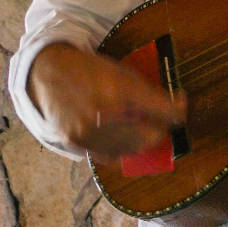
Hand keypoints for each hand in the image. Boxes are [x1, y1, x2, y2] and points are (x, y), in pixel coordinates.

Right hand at [26, 42, 185, 160]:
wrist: (47, 73)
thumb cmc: (90, 71)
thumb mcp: (124, 73)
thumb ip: (151, 93)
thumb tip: (179, 109)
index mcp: (120, 90)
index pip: (166, 112)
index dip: (179, 109)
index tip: (180, 104)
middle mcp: (104, 114)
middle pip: (152, 137)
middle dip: (159, 128)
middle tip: (159, 120)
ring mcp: (88, 132)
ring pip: (132, 149)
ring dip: (141, 141)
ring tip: (139, 127)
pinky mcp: (76, 143)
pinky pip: (110, 155)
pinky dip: (120, 148)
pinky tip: (120, 136)